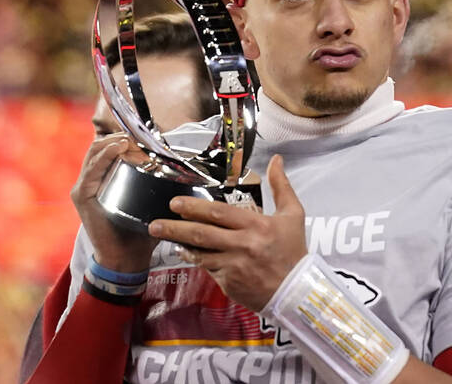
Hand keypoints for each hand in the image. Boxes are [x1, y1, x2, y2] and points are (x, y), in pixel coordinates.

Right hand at [70, 131, 158, 271]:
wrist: (127, 258)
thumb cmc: (140, 230)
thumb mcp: (149, 201)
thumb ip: (159, 183)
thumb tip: (185, 166)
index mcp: (104, 178)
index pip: (109, 147)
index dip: (125, 136)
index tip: (146, 135)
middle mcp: (91, 179)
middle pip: (100, 145)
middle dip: (120, 136)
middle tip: (140, 135)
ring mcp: (84, 187)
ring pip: (95, 152)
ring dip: (114, 142)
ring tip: (131, 138)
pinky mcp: (82, 196)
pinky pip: (91, 171)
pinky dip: (105, 156)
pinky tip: (119, 148)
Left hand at [148, 154, 306, 312]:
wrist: (296, 292)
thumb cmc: (293, 250)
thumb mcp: (293, 214)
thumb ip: (281, 186)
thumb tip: (276, 159)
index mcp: (256, 226)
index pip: (219, 214)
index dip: (194, 208)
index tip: (176, 204)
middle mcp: (242, 245)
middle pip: (201, 234)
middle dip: (174, 227)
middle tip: (155, 224)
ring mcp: (233, 267)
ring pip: (200, 253)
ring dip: (180, 244)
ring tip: (163, 237)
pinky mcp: (229, 284)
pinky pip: (207, 269)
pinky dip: (195, 260)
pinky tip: (186, 253)